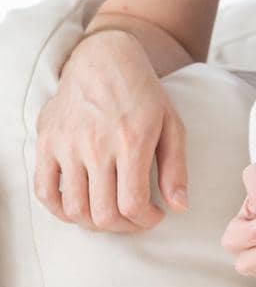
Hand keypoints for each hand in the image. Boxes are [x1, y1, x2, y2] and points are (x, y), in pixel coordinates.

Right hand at [34, 30, 186, 231]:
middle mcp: (96, 145)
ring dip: (94, 222)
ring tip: (110, 212)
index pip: (133, 204)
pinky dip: (60, 210)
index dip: (146, 220)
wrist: (104, 59)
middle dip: (124, 227)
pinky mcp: (47, 142)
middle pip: (103, 214)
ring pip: (74, 209)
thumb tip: (179, 207)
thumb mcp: (172, 124)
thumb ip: (176, 168)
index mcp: (132, 140)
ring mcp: (67, 145)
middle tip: (134, 218)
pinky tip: (80, 205)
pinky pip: (45, 192)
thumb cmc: (143, 93)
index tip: (154, 215)